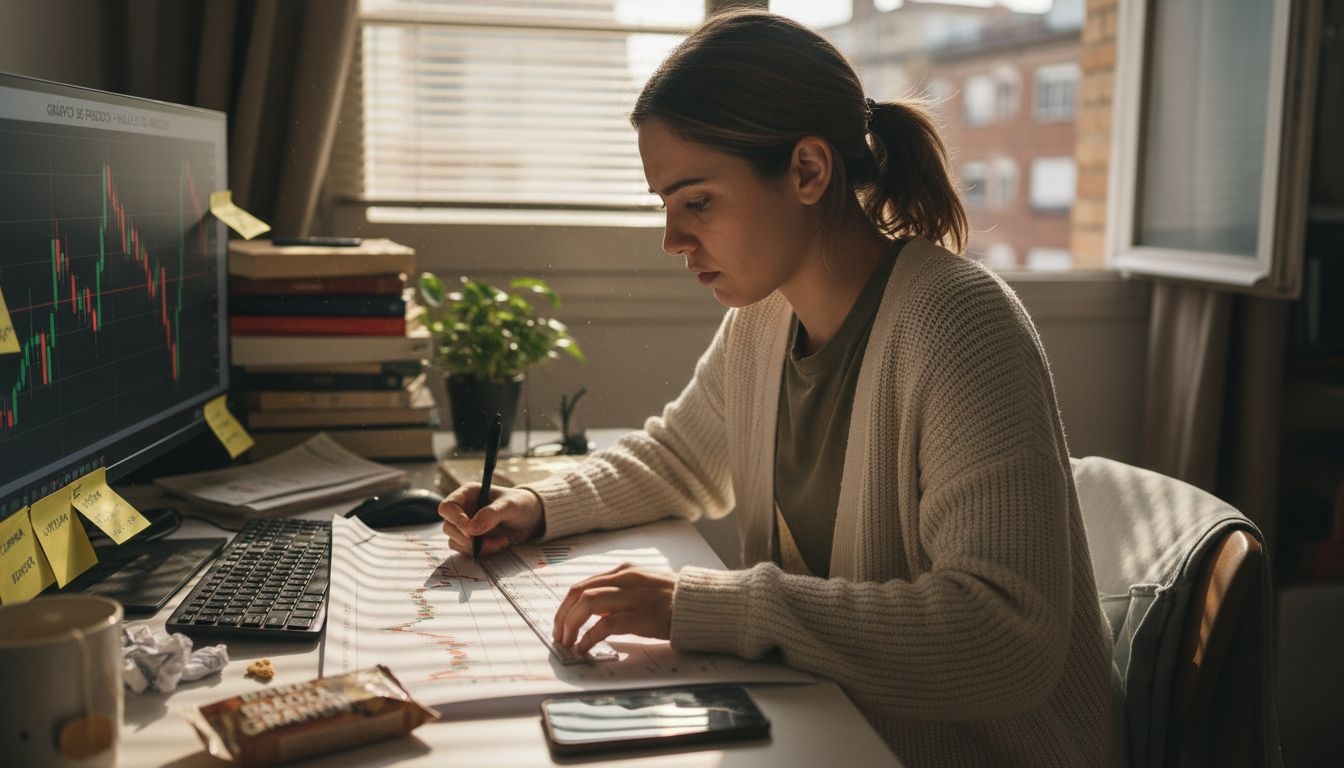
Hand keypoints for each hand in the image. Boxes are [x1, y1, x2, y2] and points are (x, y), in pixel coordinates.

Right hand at [439, 484, 542, 556]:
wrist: (531, 519)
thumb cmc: (520, 504)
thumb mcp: (510, 506)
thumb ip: (491, 514)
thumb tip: (472, 529)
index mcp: (467, 494)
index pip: (448, 506)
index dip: (456, 520)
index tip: (470, 532)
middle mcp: (463, 509)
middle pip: (448, 526)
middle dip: (466, 538)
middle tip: (484, 541)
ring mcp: (466, 526)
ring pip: (454, 541)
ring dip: (475, 547)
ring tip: (499, 542)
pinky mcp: (471, 539)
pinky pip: (465, 550)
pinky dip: (481, 551)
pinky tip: (499, 544)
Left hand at [553, 563, 675, 654]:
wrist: (701, 604)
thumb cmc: (674, 599)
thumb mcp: (643, 587)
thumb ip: (619, 595)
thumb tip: (596, 613)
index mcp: (624, 571)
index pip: (583, 584)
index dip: (565, 605)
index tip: (560, 621)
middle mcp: (625, 579)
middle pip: (579, 592)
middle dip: (562, 615)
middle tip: (558, 634)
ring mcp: (632, 597)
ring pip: (587, 604)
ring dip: (571, 625)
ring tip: (567, 641)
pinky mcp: (640, 616)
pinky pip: (604, 626)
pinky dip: (588, 638)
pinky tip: (584, 648)